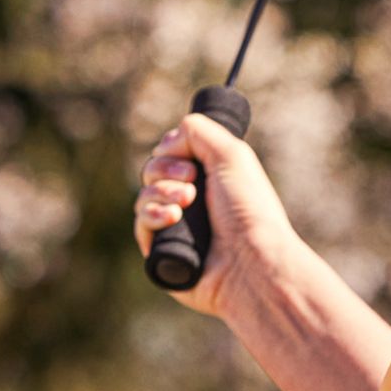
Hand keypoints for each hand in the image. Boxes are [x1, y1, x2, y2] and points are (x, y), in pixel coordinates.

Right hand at [133, 112, 300, 318]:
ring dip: (161, 192)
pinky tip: (171, 218)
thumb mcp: (231, 154)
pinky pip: (141, 225)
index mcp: (210, 177)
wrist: (249, 260)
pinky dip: (151, 216)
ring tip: (185, 203)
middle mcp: (192, 202)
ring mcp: (176, 227)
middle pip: (153, 171)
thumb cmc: (247, 208)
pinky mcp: (162, 252)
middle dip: (167, 170)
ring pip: (144, 197)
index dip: (172, 150)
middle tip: (192, 180)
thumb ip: (197, 131)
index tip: (192, 159)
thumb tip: (168, 141)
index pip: (171, 153)